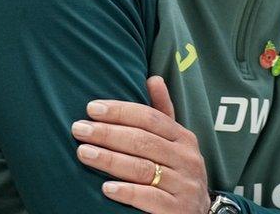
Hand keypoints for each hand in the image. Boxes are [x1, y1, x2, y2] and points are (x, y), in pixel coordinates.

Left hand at [72, 76, 211, 212]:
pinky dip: (127, 192)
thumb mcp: (177, 142)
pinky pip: (150, 198)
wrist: (200, 213)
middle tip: (80, 129)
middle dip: (108, 134)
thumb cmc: (179, 171)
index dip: (121, 112)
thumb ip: (163, 113)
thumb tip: (153, 78)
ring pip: (143, 168)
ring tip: (84, 153)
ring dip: (110, 160)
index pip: (150, 118)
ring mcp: (183, 185)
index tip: (92, 108)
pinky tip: (106, 188)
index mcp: (183, 138)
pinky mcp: (176, 210)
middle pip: (143, 141)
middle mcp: (186, 159)